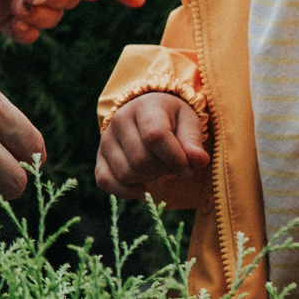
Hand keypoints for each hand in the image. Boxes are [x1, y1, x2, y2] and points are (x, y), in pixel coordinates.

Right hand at [94, 91, 208, 199]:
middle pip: (141, 160)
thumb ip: (193, 142)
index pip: (155, 136)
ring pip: (126, 174)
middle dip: (163, 169)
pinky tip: (143, 188)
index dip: (174, 158)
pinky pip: (105, 181)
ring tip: (158, 167)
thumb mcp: (188, 122)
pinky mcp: (99, 157)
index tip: (189, 169)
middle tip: (173, 164)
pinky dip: (126, 192)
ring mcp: (106, 139)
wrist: (147, 113)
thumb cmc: (172, 119)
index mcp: (145, 106)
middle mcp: (119, 120)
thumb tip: (200, 161)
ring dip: (148, 179)